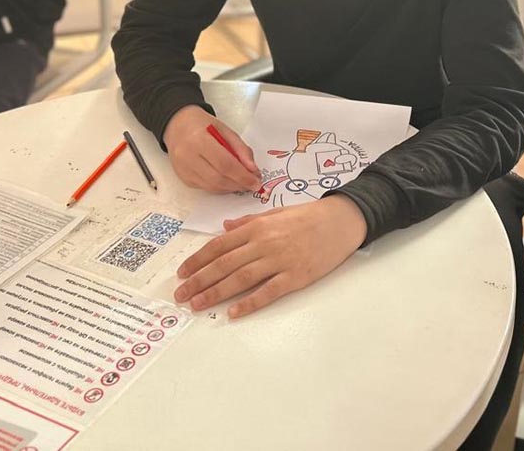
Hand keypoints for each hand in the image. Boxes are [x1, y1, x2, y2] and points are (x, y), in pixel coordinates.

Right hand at [163, 105, 260, 192]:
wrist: (178, 125)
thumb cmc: (203, 125)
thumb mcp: (226, 131)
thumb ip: (241, 150)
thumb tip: (253, 170)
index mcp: (199, 139)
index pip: (224, 164)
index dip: (242, 176)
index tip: (256, 181)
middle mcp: (187, 156)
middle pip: (218, 178)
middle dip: (239, 184)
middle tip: (252, 184)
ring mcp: (183, 168)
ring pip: (212, 187)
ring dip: (230, 188)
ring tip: (242, 183)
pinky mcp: (182, 177)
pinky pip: (205, 188)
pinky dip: (220, 187)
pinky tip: (228, 181)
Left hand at [174, 195, 367, 317]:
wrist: (341, 221)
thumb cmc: (309, 216)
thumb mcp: (275, 212)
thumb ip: (248, 221)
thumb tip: (225, 229)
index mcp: (258, 226)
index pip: (220, 245)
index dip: (198, 260)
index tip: (183, 273)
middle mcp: (264, 243)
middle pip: (225, 264)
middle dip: (199, 280)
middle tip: (181, 294)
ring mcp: (280, 260)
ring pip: (241, 279)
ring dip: (216, 293)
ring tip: (198, 304)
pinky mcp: (296, 276)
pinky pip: (268, 292)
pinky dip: (250, 303)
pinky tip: (234, 313)